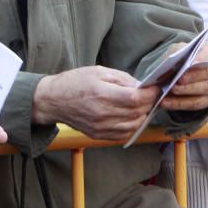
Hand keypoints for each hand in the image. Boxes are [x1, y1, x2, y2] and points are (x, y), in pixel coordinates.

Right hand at [32, 66, 158, 140]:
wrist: (52, 100)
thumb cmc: (73, 82)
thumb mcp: (97, 71)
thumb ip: (122, 78)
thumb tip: (142, 86)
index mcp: (101, 94)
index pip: (136, 98)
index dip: (150, 93)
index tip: (155, 88)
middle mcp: (102, 113)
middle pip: (138, 112)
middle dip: (148, 103)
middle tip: (149, 95)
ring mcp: (100, 127)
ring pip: (135, 125)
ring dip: (142, 115)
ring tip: (139, 105)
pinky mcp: (99, 135)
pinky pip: (124, 134)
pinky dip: (132, 125)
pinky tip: (129, 116)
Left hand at [162, 41, 207, 111]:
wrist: (190, 69)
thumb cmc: (185, 56)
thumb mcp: (178, 49)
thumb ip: (175, 54)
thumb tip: (168, 65)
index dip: (201, 58)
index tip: (191, 62)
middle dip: (192, 78)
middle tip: (177, 80)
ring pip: (204, 90)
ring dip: (186, 92)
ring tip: (170, 91)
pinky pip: (197, 104)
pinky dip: (181, 104)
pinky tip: (166, 102)